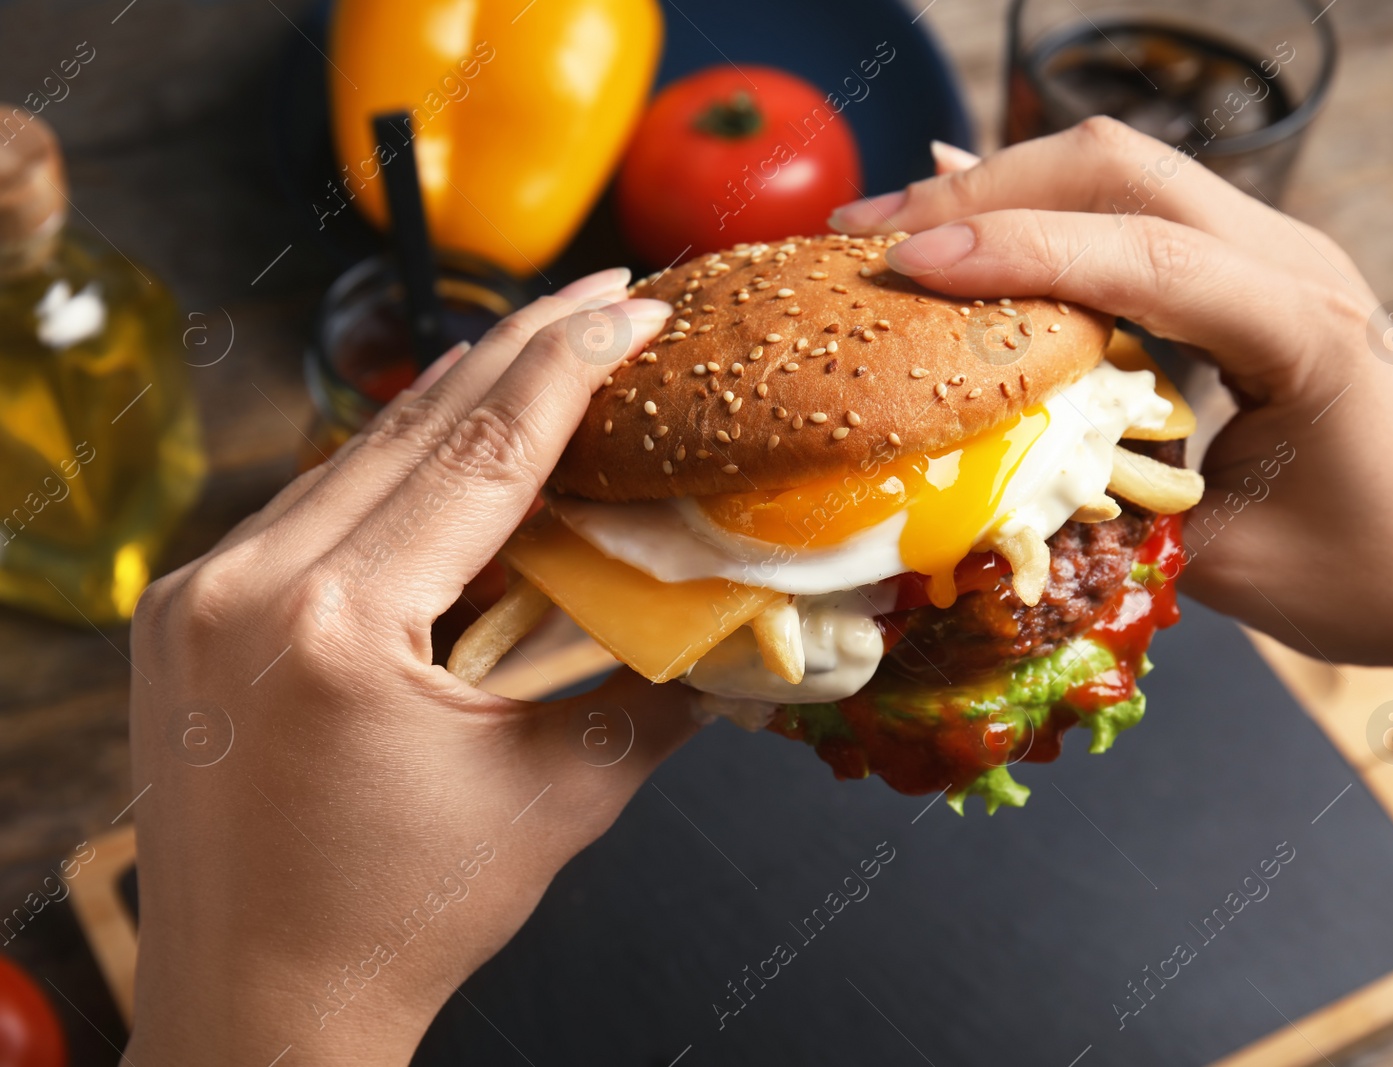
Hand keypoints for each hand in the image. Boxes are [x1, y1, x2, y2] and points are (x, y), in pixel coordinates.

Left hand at [125, 270, 691, 1064]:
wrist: (258, 1009)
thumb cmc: (401, 919)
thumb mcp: (555, 800)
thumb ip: (651, 694)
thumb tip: (746, 634)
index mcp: (335, 627)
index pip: (480, 456)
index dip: (569, 369)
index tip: (629, 306)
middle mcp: (244, 587)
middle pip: (407, 429)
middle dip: (515, 351)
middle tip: (597, 292)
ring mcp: (198, 597)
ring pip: (349, 457)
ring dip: (451, 403)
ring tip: (540, 351)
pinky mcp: (186, 616)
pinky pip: (307, 507)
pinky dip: (388, 468)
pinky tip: (443, 444)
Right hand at [831, 119, 1392, 677]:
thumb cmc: (1380, 576)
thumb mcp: (1231, 564)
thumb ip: (1113, 511)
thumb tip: (988, 476)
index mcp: (1301, 324)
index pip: (1137, 251)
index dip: (1012, 249)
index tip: (905, 263)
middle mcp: (1294, 262)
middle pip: (1118, 165)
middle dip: (987, 186)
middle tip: (872, 229)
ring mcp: (1278, 257)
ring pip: (1124, 172)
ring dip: (1010, 189)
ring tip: (901, 227)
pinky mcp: (1256, 278)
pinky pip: (1140, 214)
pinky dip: (1051, 216)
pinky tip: (980, 232)